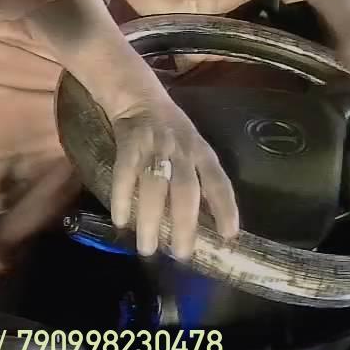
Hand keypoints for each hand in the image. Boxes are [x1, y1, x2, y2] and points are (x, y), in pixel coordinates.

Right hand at [107, 90, 239, 259]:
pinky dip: (123, 199)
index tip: (229, 236)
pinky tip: (121, 221)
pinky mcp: (128, 145)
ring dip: (151, 221)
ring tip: (147, 248)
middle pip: (186, 191)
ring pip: (155, 188)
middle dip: (185, 224)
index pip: (218, 182)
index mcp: (201, 151)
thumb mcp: (193, 146)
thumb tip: (207, 220)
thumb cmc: (170, 128)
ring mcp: (154, 147)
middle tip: (181, 254)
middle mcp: (181, 150)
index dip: (225, 208)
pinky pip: (125, 175)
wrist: (137, 95)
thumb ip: (199, 176)